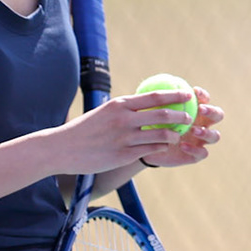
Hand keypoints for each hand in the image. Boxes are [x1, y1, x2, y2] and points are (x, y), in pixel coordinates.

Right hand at [40, 89, 198, 176]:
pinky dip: (161, 148)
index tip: (188, 95)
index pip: (155, 97)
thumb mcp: (104, 112)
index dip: (175, 95)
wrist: (60, 149)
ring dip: (174, 135)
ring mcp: (124, 139)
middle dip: (181, 116)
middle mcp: (123, 120)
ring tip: (178, 135)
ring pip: (160, 135)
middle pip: (163, 115)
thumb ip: (125, 109)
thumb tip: (147, 103)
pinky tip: (164, 147)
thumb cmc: (84, 129)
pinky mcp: (122, 155)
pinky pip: (150, 150)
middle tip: (189, 117)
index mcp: (119, 105)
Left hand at [138, 86, 224, 169]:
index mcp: (194, 112)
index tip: (194, 92)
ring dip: (206, 132)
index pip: (205, 100)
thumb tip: (150, 83)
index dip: (203, 95)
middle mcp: (202, 125)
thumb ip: (154, 100)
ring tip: (193, 130)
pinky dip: (195, 149)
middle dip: (212, 111)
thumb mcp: (150, 112)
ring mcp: (200, 141)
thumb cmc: (149, 124)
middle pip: (218, 116)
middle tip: (201, 109)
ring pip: (215, 136)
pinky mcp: (195, 155)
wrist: (144, 148)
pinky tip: (183, 145)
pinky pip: (202, 153)